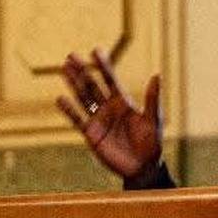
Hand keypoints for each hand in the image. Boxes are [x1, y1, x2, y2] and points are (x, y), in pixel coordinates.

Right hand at [56, 48, 162, 179]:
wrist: (142, 167)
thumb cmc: (151, 143)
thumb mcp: (153, 119)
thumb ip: (152, 98)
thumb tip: (157, 75)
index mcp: (123, 102)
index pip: (110, 79)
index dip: (103, 65)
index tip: (96, 50)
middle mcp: (108, 108)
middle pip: (92, 85)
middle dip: (82, 70)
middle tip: (71, 55)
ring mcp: (98, 120)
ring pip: (83, 98)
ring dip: (73, 83)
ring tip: (64, 68)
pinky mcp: (91, 134)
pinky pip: (77, 120)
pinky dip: (69, 110)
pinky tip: (60, 99)